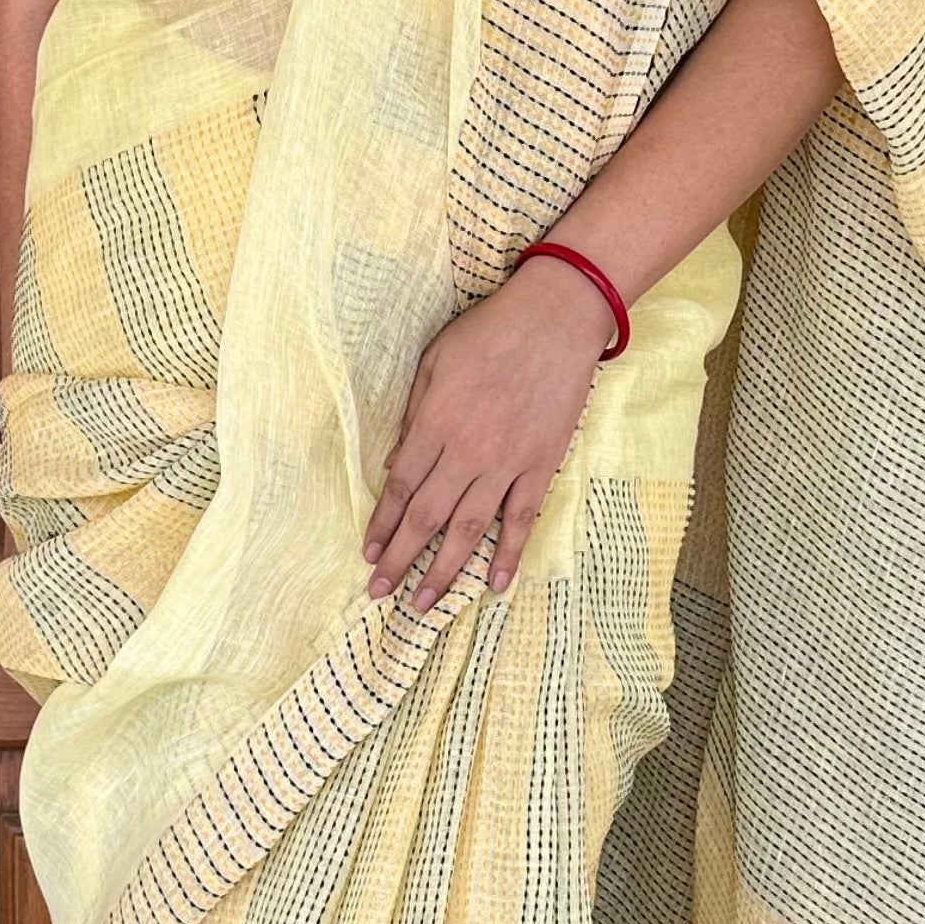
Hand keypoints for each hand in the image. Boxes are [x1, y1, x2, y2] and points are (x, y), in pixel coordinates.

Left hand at [364, 256, 616, 608]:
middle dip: (400, 559)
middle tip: (380, 592)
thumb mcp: (434, 361)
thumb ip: (414, 414)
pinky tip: (494, 585)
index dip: (383, 525)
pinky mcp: (541, 465)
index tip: (369, 554)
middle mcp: (467, 452)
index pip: (400, 487)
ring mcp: (507, 463)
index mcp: (435, 424)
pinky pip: (521, 519)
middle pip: (426, 517)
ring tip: (423, 604)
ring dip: (444, 570)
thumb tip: (396, 462)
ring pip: (468, 529)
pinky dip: (507, 554)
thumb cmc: (489, 331)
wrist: (555, 319)